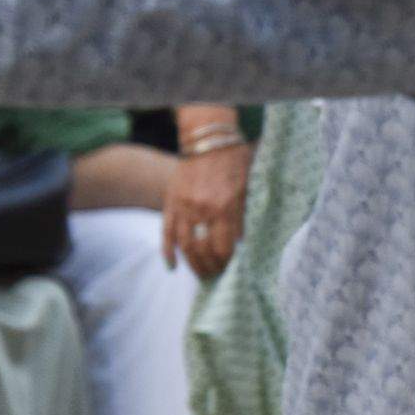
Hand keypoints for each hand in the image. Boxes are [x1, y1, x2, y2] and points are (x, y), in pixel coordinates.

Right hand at [163, 138, 253, 278]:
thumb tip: (243, 243)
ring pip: (185, 246)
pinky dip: (168, 251)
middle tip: (216, 276)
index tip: (231, 269)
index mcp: (225, 206)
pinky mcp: (171, 202)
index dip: (227, 263)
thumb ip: (245, 215)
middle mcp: (202, 209)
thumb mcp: (247, 186)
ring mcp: (183, 207)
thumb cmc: (233, 160)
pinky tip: (172, 266)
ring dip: (192, 265)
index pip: (224, 248)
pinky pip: (166, 231)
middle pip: (203, 251)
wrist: (207, 138)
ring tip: (200, 274)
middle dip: (210, 268)